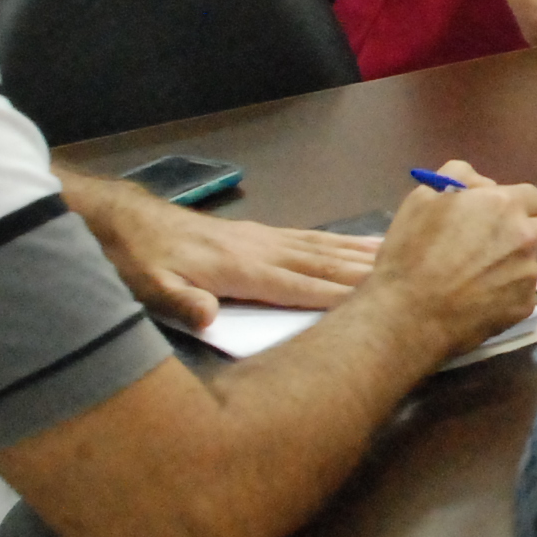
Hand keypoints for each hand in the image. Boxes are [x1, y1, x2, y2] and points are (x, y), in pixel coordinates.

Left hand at [65, 175, 378, 331]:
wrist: (121, 220)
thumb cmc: (136, 259)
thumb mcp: (148, 287)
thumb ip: (179, 301)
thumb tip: (207, 316)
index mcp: (240, 268)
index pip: (300, 284)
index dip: (340, 295)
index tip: (381, 300)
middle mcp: (260, 248)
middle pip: (323, 262)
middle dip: (368, 273)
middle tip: (414, 276)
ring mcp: (262, 238)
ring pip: (322, 247)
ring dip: (362, 254)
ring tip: (402, 258)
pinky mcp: (257, 235)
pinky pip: (310, 239)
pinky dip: (341, 243)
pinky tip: (359, 246)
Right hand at [359, 162, 536, 357]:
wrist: (410, 314)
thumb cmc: (410, 252)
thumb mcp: (423, 198)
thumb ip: (458, 177)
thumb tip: (482, 184)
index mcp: (504, 205)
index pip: (534, 197)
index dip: (516, 206)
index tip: (498, 218)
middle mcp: (525, 236)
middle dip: (525, 233)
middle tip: (495, 246)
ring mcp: (528, 274)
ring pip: (532, 263)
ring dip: (514, 265)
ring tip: (478, 279)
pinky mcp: (524, 306)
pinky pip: (522, 293)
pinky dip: (506, 295)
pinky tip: (479, 300)